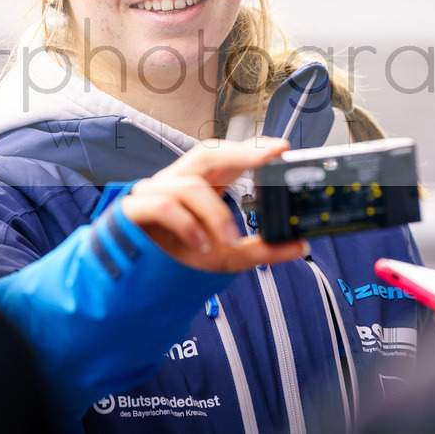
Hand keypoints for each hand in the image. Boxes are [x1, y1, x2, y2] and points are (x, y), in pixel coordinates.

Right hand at [120, 138, 306, 272]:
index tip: (282, 147)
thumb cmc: (176, 260)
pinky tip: (199, 243)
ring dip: (216, 215)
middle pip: (206, 154)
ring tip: (230, 242)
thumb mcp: (227, 257)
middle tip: (268, 157)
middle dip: (239, 153)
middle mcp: (176, 181)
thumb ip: (262, 250)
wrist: (135, 287)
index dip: (252, 148)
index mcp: (199, 185)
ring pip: (191, 187)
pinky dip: (186, 224)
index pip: (227, 157)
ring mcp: (154, 192)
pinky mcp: (134, 209)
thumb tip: (300, 246)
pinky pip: (163, 205)